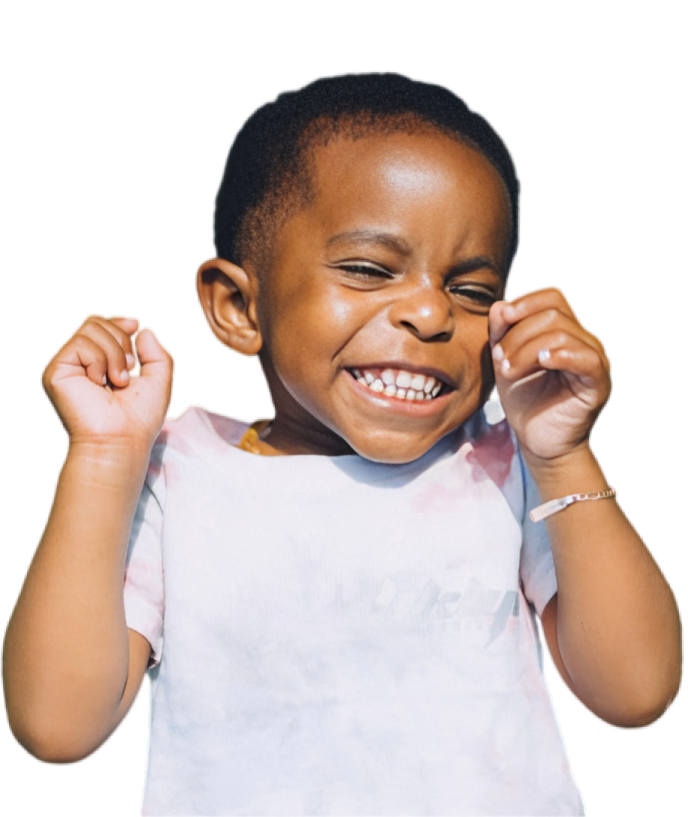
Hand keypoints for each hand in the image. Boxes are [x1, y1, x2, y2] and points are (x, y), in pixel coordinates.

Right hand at [41, 314, 173, 448]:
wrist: (123, 440)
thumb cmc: (140, 417)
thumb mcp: (159, 376)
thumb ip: (154, 348)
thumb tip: (136, 323)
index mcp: (99, 362)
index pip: (103, 324)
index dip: (120, 324)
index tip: (135, 329)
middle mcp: (80, 362)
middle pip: (96, 321)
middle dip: (122, 341)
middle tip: (129, 371)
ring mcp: (66, 365)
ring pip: (90, 328)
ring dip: (114, 353)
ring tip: (119, 380)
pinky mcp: (56, 371)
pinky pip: (80, 344)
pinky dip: (99, 360)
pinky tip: (101, 383)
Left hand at [488, 287, 611, 463]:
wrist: (538, 441)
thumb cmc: (525, 400)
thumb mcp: (505, 361)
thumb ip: (501, 333)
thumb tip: (500, 306)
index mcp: (565, 330)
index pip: (552, 297)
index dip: (524, 303)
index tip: (500, 322)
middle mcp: (584, 340)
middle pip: (553, 313)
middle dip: (518, 333)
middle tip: (499, 359)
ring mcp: (594, 360)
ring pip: (562, 334)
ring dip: (526, 350)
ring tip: (509, 372)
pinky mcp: (599, 383)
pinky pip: (586, 359)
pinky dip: (560, 355)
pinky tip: (542, 362)